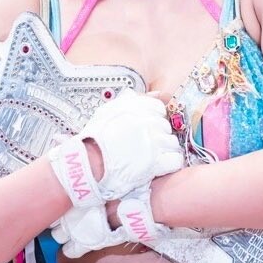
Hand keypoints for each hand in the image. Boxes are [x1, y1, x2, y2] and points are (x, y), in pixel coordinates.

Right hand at [47, 89, 182, 256]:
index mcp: (132, 108)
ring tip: (152, 158)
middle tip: (147, 147)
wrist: (87, 168)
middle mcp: (144, 122)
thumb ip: (130, 102)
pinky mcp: (155, 162)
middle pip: (165, 127)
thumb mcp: (106, 114)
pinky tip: (159, 168)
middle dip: (159, 137)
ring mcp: (152, 142)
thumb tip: (156, 94)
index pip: (158, 108)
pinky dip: (169, 165)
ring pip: (172, 143)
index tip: (148, 128)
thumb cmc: (94, 143)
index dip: (155, 119)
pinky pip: (175, 159)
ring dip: (165, 151)